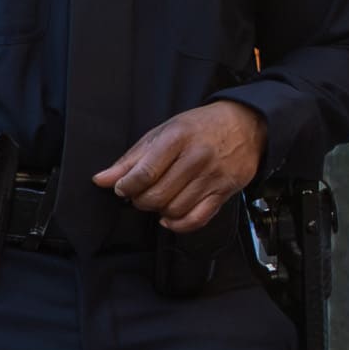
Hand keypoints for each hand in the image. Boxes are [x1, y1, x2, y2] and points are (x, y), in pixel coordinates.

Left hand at [95, 98, 267, 234]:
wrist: (246, 124)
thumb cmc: (200, 127)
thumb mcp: (163, 132)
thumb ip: (132, 158)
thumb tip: (102, 180)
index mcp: (178, 137)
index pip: (145, 173)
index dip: (127, 187)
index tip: (122, 188)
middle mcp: (197, 157)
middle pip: (157, 195)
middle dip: (140, 200)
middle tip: (140, 194)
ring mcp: (213, 176)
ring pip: (174, 210)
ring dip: (159, 211)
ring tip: (159, 199)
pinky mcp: (225, 192)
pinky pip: (197, 219)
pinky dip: (178, 225)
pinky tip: (170, 217)